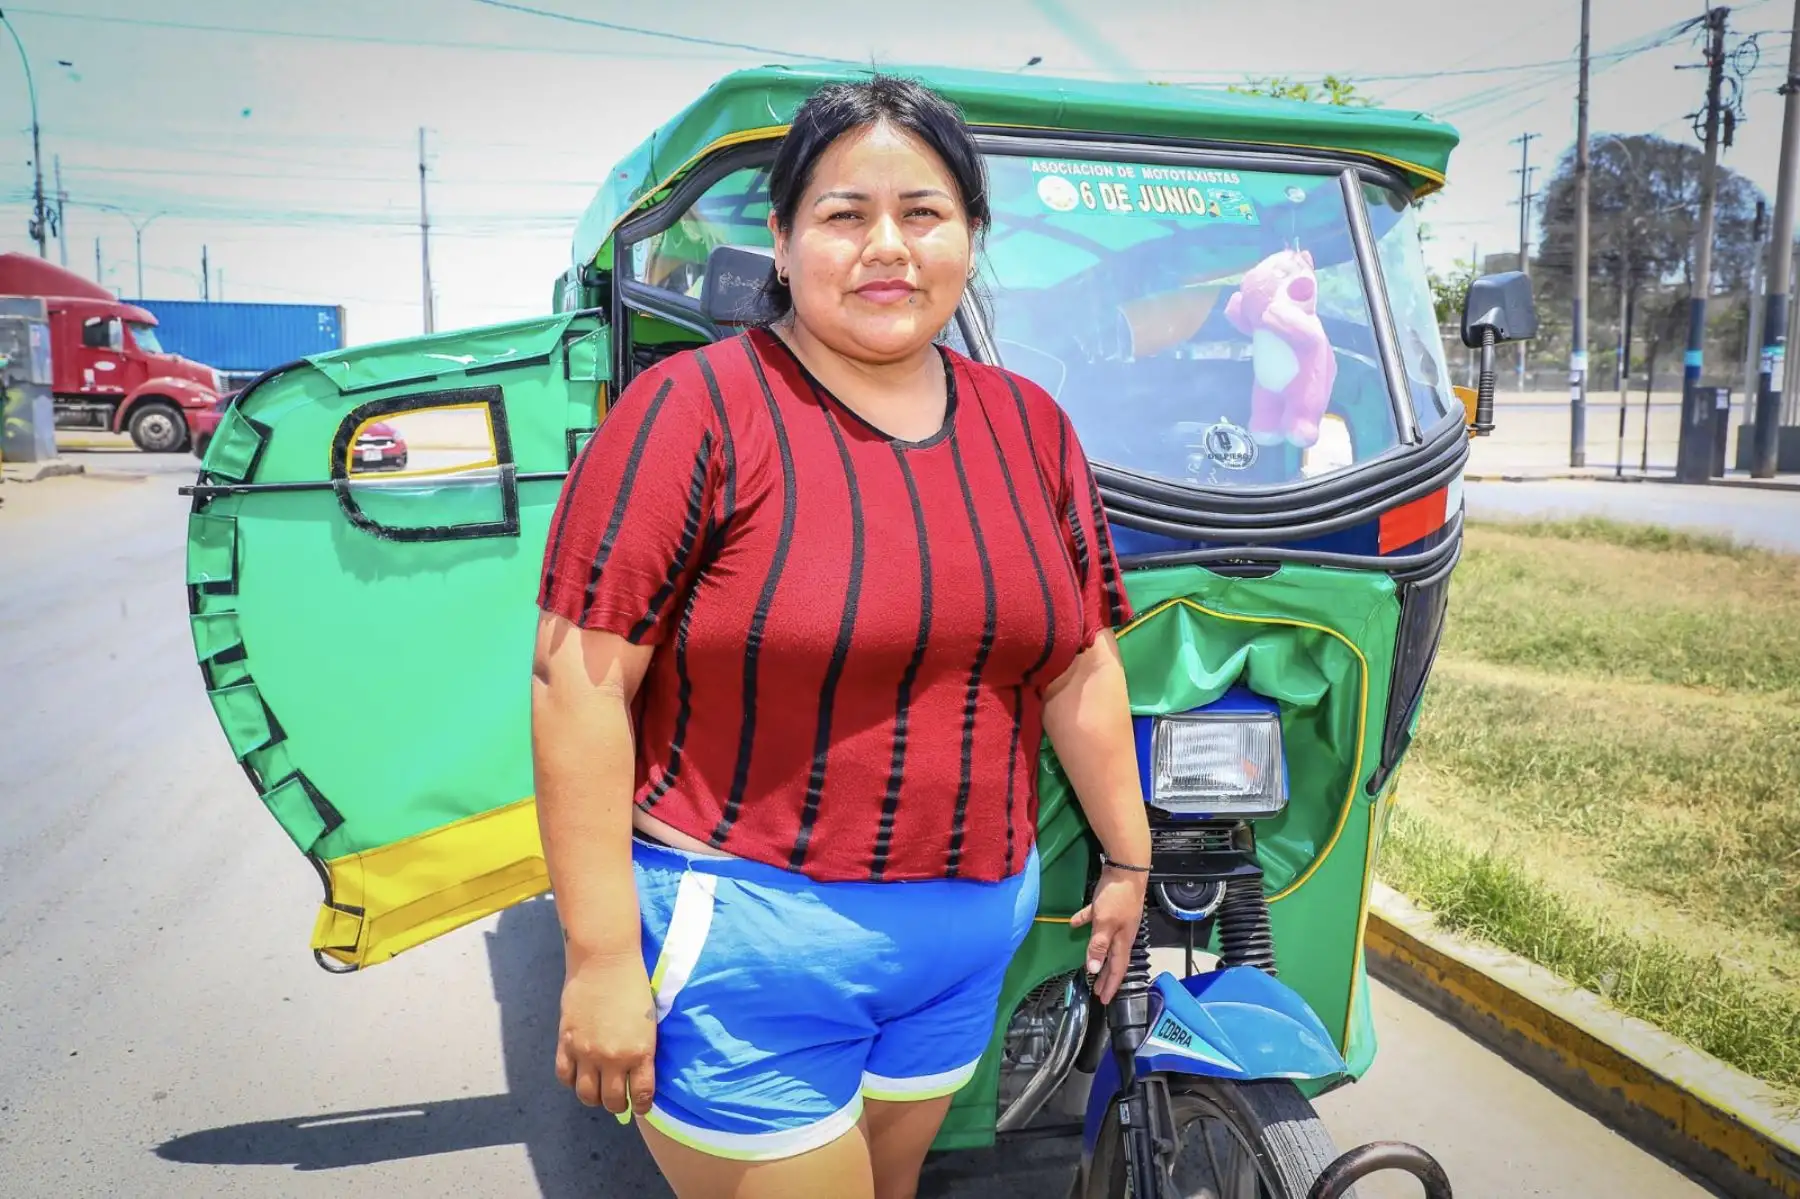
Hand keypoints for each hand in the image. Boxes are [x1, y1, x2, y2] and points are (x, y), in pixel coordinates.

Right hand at [555, 951, 656, 1118]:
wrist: (606, 960)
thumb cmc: (634, 984)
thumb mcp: (649, 1021)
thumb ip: (641, 1049)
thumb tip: (636, 1072)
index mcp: (640, 1052)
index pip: (641, 1094)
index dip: (641, 1105)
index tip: (640, 1105)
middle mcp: (613, 1058)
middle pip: (612, 1100)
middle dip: (617, 1105)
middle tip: (619, 1100)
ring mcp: (586, 1052)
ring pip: (586, 1094)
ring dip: (594, 1098)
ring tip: (598, 1092)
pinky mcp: (566, 1042)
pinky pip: (564, 1075)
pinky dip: (571, 1081)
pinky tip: (578, 1075)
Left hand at [1070, 865, 1147, 1003]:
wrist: (1127, 869)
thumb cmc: (1117, 898)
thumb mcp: (1105, 923)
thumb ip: (1099, 945)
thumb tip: (1094, 969)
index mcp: (1122, 941)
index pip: (1117, 969)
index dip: (1110, 985)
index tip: (1104, 1000)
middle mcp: (1122, 934)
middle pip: (1113, 959)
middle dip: (1106, 976)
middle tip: (1098, 992)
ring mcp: (1117, 920)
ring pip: (1106, 943)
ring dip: (1098, 956)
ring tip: (1091, 968)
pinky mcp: (1109, 906)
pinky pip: (1096, 920)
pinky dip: (1086, 923)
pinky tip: (1075, 923)